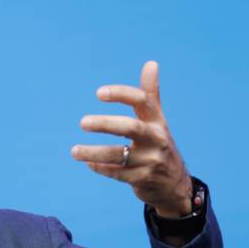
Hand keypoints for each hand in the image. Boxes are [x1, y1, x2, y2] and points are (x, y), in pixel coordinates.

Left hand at [70, 60, 192, 217]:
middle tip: (82, 122)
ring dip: (94, 152)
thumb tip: (151, 63)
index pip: (142, 101)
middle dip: (105, 124)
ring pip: (119, 155)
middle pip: (130, 127)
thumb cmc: (159, 145)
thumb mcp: (158, 120)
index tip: (98, 93)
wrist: (174, 184)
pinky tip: (88, 163)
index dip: (121, 94)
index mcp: (157, 121)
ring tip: (74, 151)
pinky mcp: (142, 180)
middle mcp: (156, 139)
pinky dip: (100, 168)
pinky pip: (117, 173)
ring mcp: (150, 161)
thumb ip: (150, 94)